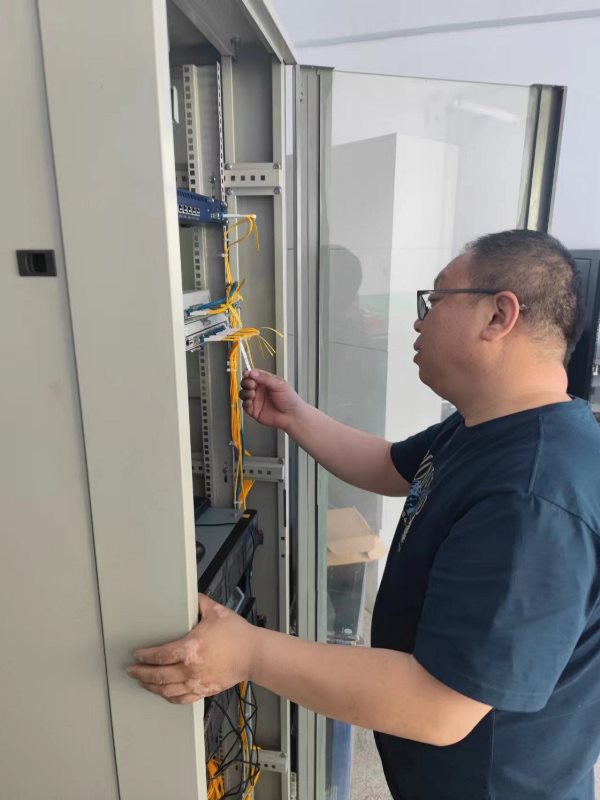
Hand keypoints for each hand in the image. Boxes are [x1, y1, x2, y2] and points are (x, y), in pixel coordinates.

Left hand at [127, 594, 259, 704]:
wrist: (254, 655)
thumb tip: (190, 595)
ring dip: (151, 686)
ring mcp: (196, 683)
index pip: (160, 655)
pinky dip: (168, 697)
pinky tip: (163, 693)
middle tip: (132, 670)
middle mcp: (190, 669)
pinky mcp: (204, 691)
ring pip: (166, 690)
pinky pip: (181, 698)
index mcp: (190, 649)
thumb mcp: (216, 611)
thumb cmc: (237, 634)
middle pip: (158, 675)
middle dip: (141, 673)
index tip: (137, 654)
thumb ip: (199, 602)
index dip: (145, 656)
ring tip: (142, 682)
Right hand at [239, 369, 302, 430]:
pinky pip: (244, 405)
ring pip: (243, 393)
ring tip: (252, 394)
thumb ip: (265, 378)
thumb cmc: (289, 399)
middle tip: (252, 385)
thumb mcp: (279, 384)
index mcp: (265, 381)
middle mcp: (259, 390)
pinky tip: (250, 402)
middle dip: (246, 382)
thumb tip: (252, 372)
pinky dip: (245, 403)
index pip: (252, 374)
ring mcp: (256, 400)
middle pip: (245, 383)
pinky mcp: (253, 410)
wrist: (292, 416)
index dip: (248, 373)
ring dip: (245, 392)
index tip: (247, 374)